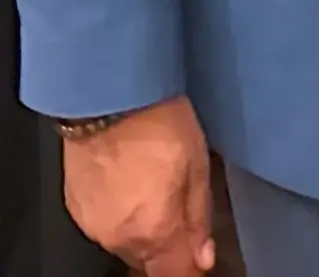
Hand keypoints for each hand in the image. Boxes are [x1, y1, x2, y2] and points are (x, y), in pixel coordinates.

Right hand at [59, 97, 214, 276]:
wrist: (108, 100)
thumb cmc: (158, 125)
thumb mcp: (198, 169)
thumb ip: (199, 219)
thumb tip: (202, 255)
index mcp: (154, 230)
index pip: (175, 273)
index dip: (191, 265)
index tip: (200, 254)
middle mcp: (118, 236)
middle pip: (149, 260)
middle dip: (168, 245)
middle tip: (179, 207)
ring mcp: (93, 225)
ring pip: (126, 244)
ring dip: (143, 229)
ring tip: (154, 187)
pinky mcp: (76, 209)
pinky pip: (105, 226)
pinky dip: (120, 214)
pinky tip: (130, 184)